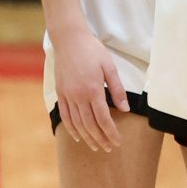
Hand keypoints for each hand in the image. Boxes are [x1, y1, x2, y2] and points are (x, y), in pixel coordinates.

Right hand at [51, 28, 131, 152]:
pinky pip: (65, 116)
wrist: (68, 39)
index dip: (111, 133)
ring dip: (87, 137)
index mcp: (93, 90)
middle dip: (100, 139)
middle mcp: (78, 96)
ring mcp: (67, 95)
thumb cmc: (92, 50)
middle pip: (90, 125)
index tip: (117, 142)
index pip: (103, 119)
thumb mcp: (109, 67)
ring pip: (77, 123)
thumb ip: (118, 89)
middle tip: (109, 148)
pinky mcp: (60, 93)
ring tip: (96, 146)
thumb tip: (126, 109)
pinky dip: (71, 128)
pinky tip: (78, 136)